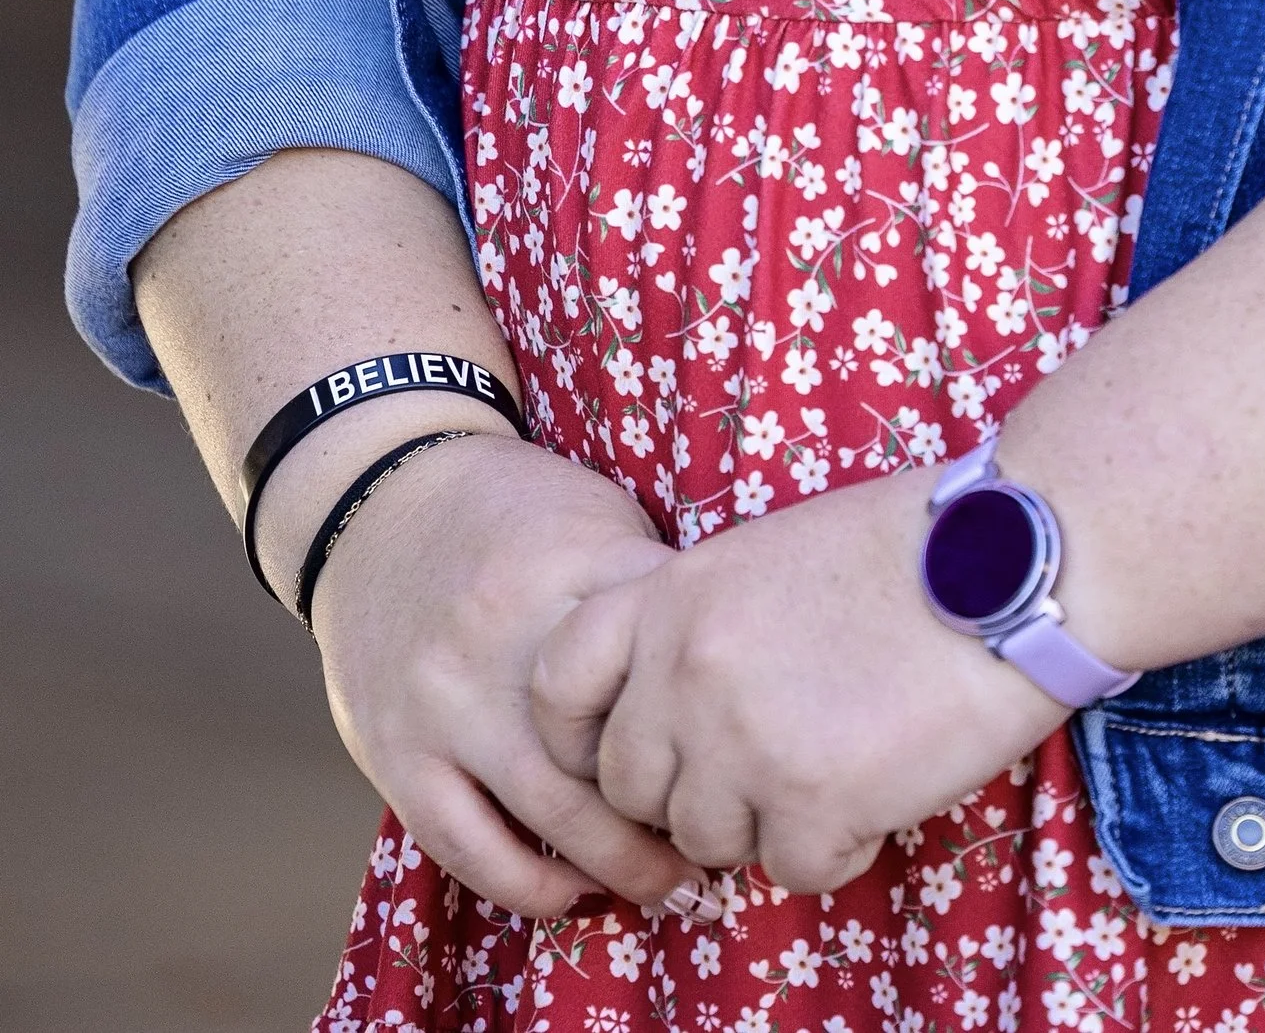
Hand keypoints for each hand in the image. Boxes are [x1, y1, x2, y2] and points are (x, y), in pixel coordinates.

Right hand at [310, 430, 705, 918]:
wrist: (378, 504)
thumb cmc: (512, 513)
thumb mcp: (594, 514)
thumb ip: (645, 586)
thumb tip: (723, 663)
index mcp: (571, 568)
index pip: (663, 653)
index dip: (714, 707)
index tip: (752, 745)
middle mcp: (507, 640)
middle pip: (614, 746)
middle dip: (680, 809)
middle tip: (729, 840)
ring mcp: (447, 705)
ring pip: (547, 810)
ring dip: (618, 865)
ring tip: (671, 890)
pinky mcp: (398, 756)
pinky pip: (466, 846)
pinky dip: (528, 884)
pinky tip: (575, 895)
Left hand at [530, 468, 1049, 894]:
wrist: (1012, 557)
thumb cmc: (913, 543)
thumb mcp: (775, 553)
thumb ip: (710, 623)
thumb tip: (685, 701)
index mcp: (675, 597)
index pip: (557, 683)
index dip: (576, 735)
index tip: (620, 755)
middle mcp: (687, 672)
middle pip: (634, 787)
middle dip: (693, 790)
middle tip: (770, 763)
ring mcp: (743, 743)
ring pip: (709, 840)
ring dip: (768, 821)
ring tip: (841, 760)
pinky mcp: (811, 802)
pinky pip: (794, 869)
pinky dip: (840, 845)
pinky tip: (883, 787)